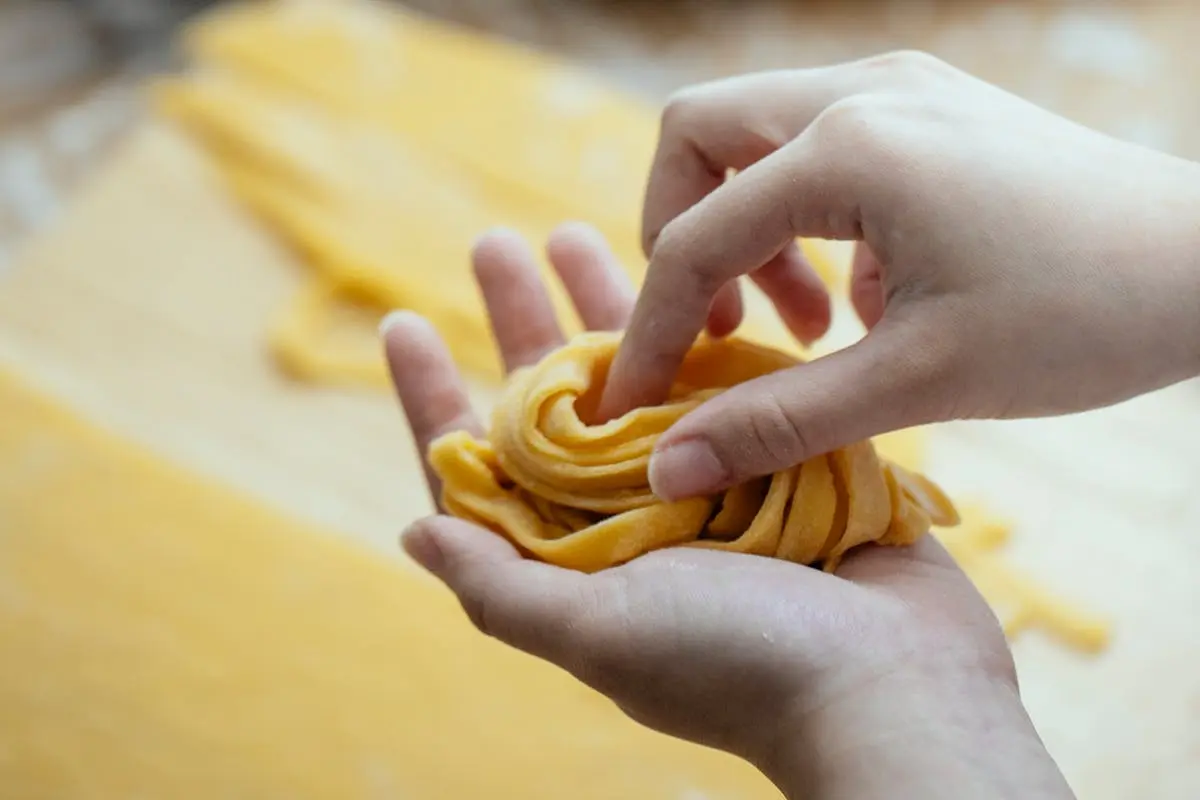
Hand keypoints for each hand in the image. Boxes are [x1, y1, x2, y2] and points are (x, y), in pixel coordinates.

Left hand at [382, 224, 1072, 798]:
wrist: (895, 686)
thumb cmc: (740, 668)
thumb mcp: (600, 634)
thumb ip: (501, 587)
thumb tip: (412, 527)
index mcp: (571, 556)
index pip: (482, 464)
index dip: (434, 395)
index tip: (403, 320)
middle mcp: (626, 515)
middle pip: (555, 402)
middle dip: (522, 319)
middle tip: (495, 243)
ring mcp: (701, 480)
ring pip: (637, 373)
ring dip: (604, 304)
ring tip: (573, 230)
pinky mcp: (771, 454)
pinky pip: (718, 377)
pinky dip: (694, 326)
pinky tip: (680, 270)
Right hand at [600, 52, 1199, 500]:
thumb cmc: (1081, 318)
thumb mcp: (919, 381)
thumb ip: (779, 420)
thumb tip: (666, 468)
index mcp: (850, 148)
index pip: (692, 238)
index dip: (654, 329)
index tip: (636, 403)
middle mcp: (861, 89)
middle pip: (698, 136)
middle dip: (680, 234)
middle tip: (725, 327)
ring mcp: (899, 84)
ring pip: (755, 133)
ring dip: (748, 228)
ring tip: (803, 325)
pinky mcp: (928, 104)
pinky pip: (819, 143)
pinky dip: (806, 216)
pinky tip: (864, 293)